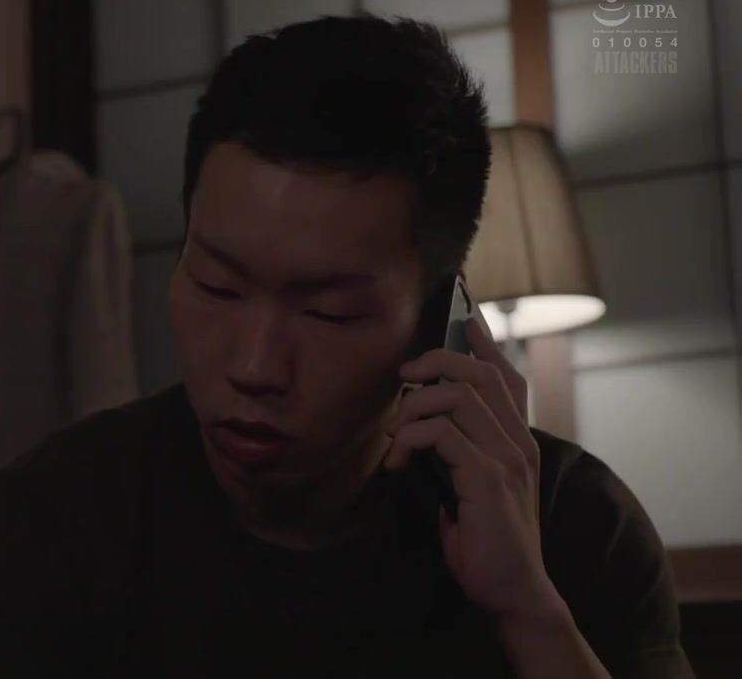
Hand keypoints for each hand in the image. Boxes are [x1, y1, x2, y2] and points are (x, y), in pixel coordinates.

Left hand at [381, 318, 555, 619]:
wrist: (513, 592)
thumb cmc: (486, 542)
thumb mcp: (469, 487)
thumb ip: (457, 454)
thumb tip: (421, 427)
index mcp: (517, 441)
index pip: (506, 376)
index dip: (483, 343)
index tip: (463, 318)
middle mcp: (518, 442)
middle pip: (480, 373)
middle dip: (435, 362)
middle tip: (403, 377)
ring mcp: (507, 458)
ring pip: (458, 397)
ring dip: (413, 409)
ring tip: (394, 437)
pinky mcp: (489, 479)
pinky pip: (443, 435)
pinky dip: (410, 440)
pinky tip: (396, 464)